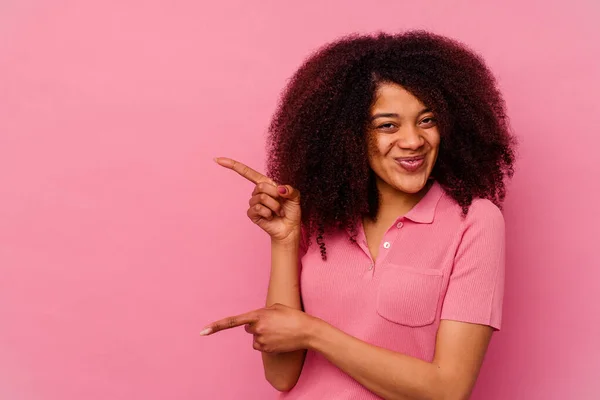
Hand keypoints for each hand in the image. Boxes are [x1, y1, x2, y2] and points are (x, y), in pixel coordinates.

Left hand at [200, 303, 316, 352]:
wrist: (306, 331)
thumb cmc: (292, 316)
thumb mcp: (276, 307)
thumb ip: (261, 313)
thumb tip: (253, 322)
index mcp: (257, 315)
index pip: (233, 321)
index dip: (216, 326)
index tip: (203, 331)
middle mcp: (257, 328)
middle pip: (248, 329)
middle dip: (257, 326)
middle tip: (273, 323)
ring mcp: (261, 340)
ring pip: (255, 339)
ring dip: (264, 335)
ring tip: (279, 331)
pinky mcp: (267, 349)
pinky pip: (262, 346)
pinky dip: (268, 343)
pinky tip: (280, 338)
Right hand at [214, 157, 301, 242]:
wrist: (290, 228)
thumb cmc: (291, 212)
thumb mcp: (295, 197)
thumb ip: (290, 189)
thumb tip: (280, 189)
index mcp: (266, 184)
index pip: (247, 173)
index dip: (233, 165)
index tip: (218, 159)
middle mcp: (258, 193)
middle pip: (260, 186)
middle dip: (275, 195)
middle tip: (282, 203)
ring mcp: (254, 204)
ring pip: (261, 198)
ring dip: (274, 206)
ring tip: (278, 212)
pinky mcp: (252, 215)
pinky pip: (257, 209)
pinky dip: (268, 213)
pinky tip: (271, 217)